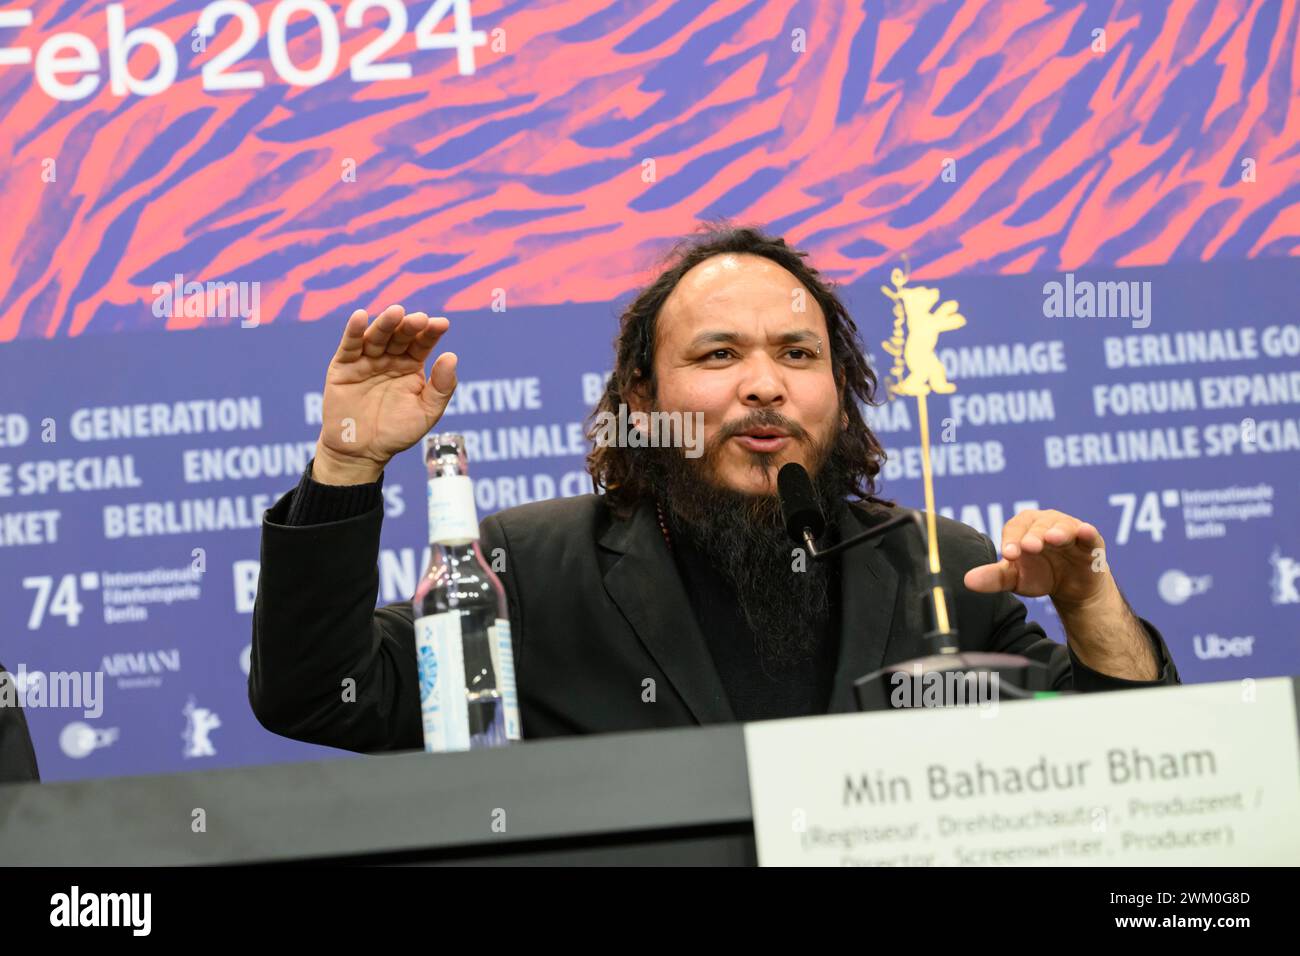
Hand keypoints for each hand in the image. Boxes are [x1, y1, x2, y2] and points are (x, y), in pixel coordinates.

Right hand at [313, 305, 456, 484]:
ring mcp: (366, 360)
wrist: (363, 452)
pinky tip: (360, 317)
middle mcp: (389, 358)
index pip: (422, 343)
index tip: (442, 324)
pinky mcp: (343, 367)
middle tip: (418, 319)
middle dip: (409, 326)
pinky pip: (349, 346)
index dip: (431, 332)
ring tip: (395, 313)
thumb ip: (442, 387)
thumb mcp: (427, 413)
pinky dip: (353, 331)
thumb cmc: (397, 432)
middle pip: (399, 336)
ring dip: (385, 323)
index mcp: (411, 365)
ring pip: (376, 337)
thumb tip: (452, 356)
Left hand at [962, 508, 1110, 609]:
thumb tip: (967, 581)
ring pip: (1063, 526)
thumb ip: (993, 578)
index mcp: (1024, 528)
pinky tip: (1085, 531)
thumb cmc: (1039, 575)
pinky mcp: (1090, 541)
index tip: (1008, 555)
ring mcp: (1070, 530)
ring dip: (1058, 531)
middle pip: (1037, 525)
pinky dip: (1087, 532)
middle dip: (1032, 536)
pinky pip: (1089, 534)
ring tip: (1052, 539)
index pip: (1014, 529)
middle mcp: (1046, 523)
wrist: (1072, 587)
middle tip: (1028, 547)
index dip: (1011, 540)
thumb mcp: (1015, 579)